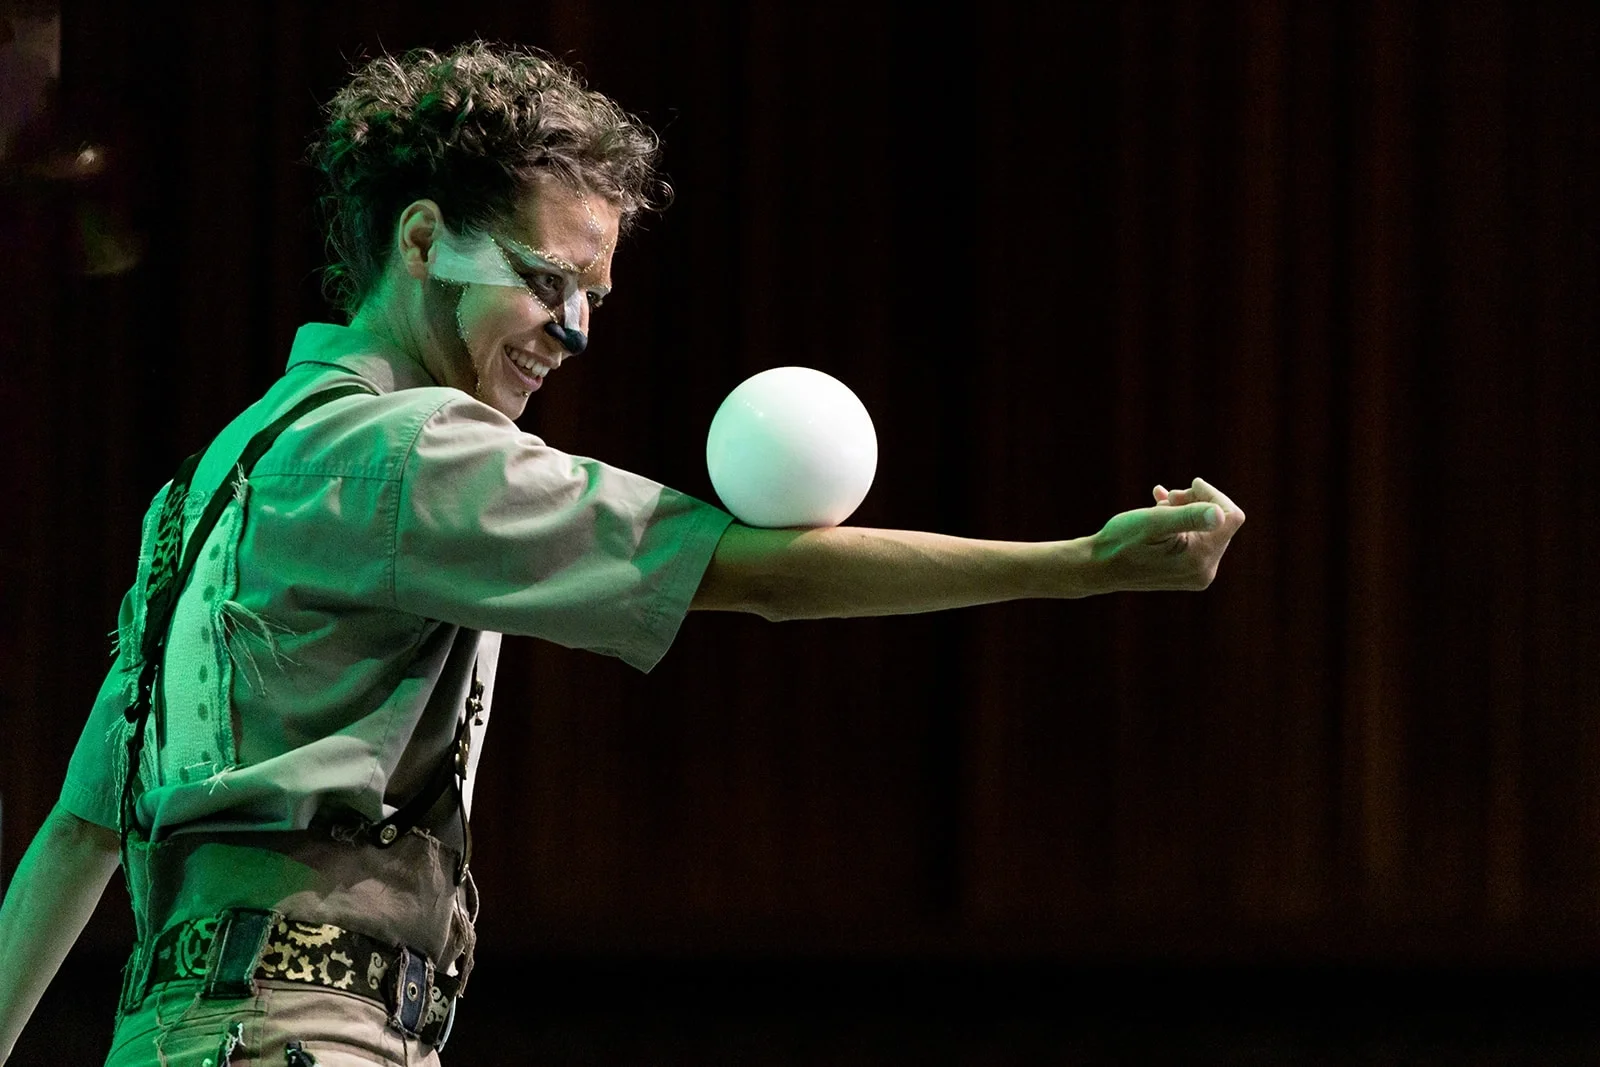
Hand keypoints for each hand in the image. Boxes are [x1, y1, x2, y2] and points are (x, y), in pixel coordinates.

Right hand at [1088, 477, 1245, 592]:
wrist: (1098, 567)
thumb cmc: (1122, 541)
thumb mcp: (1154, 522)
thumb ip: (1188, 517)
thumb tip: (1220, 514)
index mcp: (1201, 558)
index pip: (1231, 516)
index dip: (1212, 495)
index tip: (1188, 485)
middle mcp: (1205, 570)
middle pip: (1220, 523)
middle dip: (1197, 503)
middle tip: (1168, 496)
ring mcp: (1197, 573)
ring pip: (1208, 529)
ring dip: (1187, 510)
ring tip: (1160, 504)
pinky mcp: (1189, 572)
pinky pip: (1197, 540)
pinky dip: (1182, 523)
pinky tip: (1161, 509)